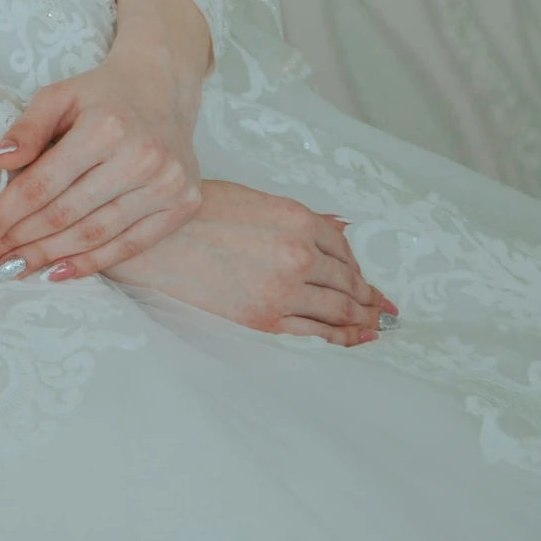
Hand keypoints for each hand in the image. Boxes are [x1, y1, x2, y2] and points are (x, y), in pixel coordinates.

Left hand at [0, 43, 203, 278]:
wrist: (163, 87)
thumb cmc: (103, 94)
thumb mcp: (59, 95)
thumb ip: (27, 128)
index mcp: (106, 127)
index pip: (42, 184)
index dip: (3, 215)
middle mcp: (140, 158)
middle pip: (66, 214)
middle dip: (18, 242)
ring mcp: (166, 185)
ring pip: (94, 235)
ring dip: (47, 257)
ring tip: (10, 269)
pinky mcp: (181, 204)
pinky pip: (128, 245)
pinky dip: (89, 263)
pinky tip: (56, 272)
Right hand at [111, 180, 397, 344]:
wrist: (155, 243)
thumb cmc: (197, 214)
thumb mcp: (253, 200)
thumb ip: (296, 218)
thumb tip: (336, 228)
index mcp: (296, 218)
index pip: (343, 247)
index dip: (358, 267)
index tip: (368, 280)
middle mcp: (298, 253)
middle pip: (347, 281)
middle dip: (369, 298)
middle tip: (384, 311)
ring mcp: (284, 289)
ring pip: (338, 309)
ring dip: (362, 319)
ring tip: (375, 327)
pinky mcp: (266, 320)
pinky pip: (316, 333)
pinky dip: (341, 338)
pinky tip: (355, 340)